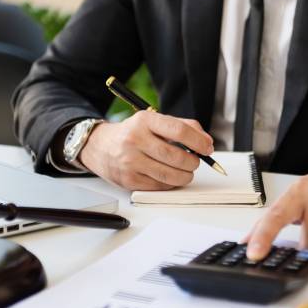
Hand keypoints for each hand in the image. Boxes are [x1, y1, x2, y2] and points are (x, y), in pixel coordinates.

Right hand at [79, 111, 213, 190]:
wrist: (100, 147)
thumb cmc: (133, 134)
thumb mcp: (154, 121)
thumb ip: (183, 126)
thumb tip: (206, 142)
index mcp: (144, 121)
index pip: (179, 131)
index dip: (198, 141)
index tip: (207, 148)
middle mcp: (135, 140)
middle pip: (176, 156)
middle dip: (193, 162)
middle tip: (196, 162)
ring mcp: (130, 162)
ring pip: (170, 176)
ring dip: (185, 176)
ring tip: (186, 171)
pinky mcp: (129, 180)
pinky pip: (159, 186)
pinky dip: (170, 184)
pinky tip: (170, 177)